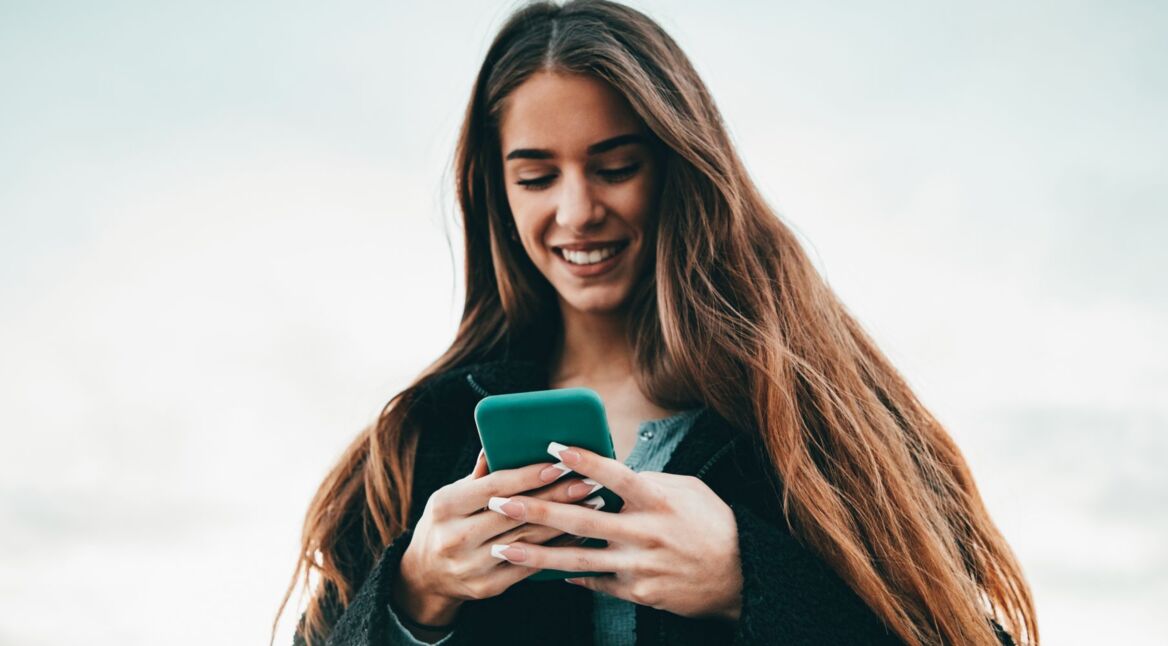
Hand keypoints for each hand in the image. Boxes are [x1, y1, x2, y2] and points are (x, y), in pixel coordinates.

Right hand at [393, 449, 596, 626]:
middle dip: (556, 496)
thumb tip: (500, 443)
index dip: (529, 476)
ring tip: (592, 503)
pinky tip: (578, 534)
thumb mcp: (450, 496)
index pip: (494, 487)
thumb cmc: (445, 523)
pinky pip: (529, 565)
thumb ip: (479, 476)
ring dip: (564, 521)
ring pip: (528, 540)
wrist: (424, 576)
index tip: (560, 464)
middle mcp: (455, 537)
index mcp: (445, 506)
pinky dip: (556, 549)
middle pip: (516, 513)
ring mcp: (471, 566)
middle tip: (588, 481)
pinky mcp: (487, 587)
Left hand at [485, 444, 743, 621]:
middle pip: (581, 519)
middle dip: (536, 509)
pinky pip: (595, 583)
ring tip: (503, 546)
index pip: (615, 474)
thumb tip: (608, 470)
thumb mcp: (686, 489)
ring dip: (536, 552)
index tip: (552, 448)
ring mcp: (639, 565)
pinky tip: (541, 571)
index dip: (584, 460)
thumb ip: (646, 480)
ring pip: (577, 559)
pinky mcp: (637, 592)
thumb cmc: (711, 523)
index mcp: (658, 499)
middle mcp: (645, 532)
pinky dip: (568, 575)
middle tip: (500, 500)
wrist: (740, 575)